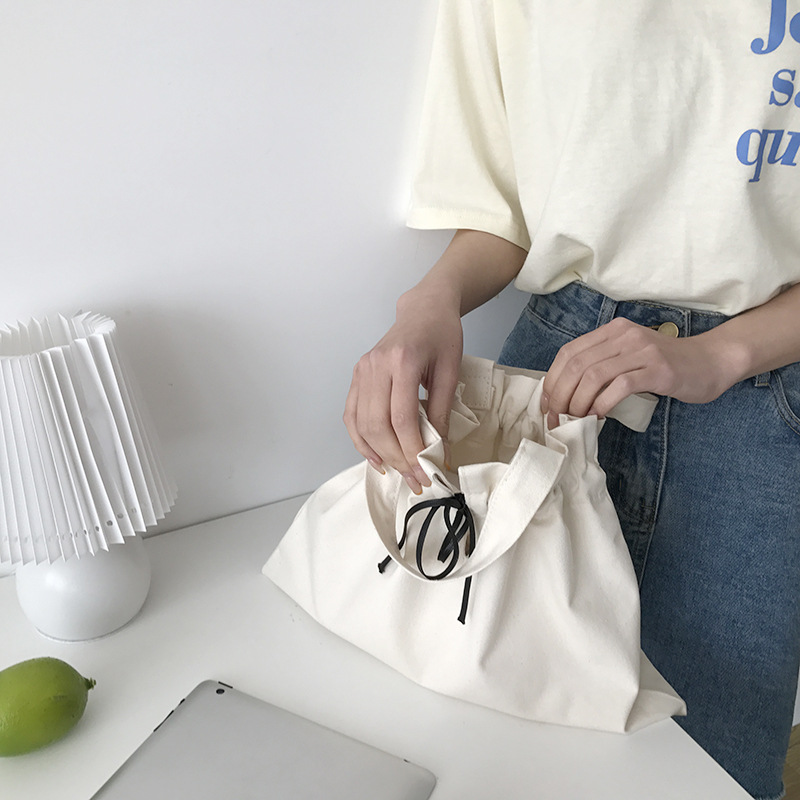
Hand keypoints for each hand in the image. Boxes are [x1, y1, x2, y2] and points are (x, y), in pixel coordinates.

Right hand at [343, 289, 462, 493]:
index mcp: (402, 361)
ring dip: (379, 454)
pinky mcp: (356, 376)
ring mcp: (361, 371)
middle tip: (415, 478)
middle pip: (378, 425)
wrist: (423, 310)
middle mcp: (375, 366)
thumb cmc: (442, 336)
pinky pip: (351, 415)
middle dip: (397, 457)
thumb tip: (437, 451)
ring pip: (361, 424)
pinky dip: (361, 440)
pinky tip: (377, 458)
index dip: (413, 450)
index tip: (427, 472)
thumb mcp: (450, 371)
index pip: (402, 417)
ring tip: (399, 472)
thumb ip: (441, 411)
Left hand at [541, 317, 731, 427]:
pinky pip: (620, 385)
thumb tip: (567, 393)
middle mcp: (624, 336)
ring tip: (575, 420)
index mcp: (612, 331)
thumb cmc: (667, 365)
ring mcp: (642, 351)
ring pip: (594, 375)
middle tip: (557, 418)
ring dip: (578, 402)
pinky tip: (599, 416)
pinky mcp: (658, 370)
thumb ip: (603, 366)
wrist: (712, 361)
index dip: (553, 380)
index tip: (548, 404)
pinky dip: (602, 403)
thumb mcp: (629, 357)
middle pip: (576, 365)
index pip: (569, 352)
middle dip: (560, 395)